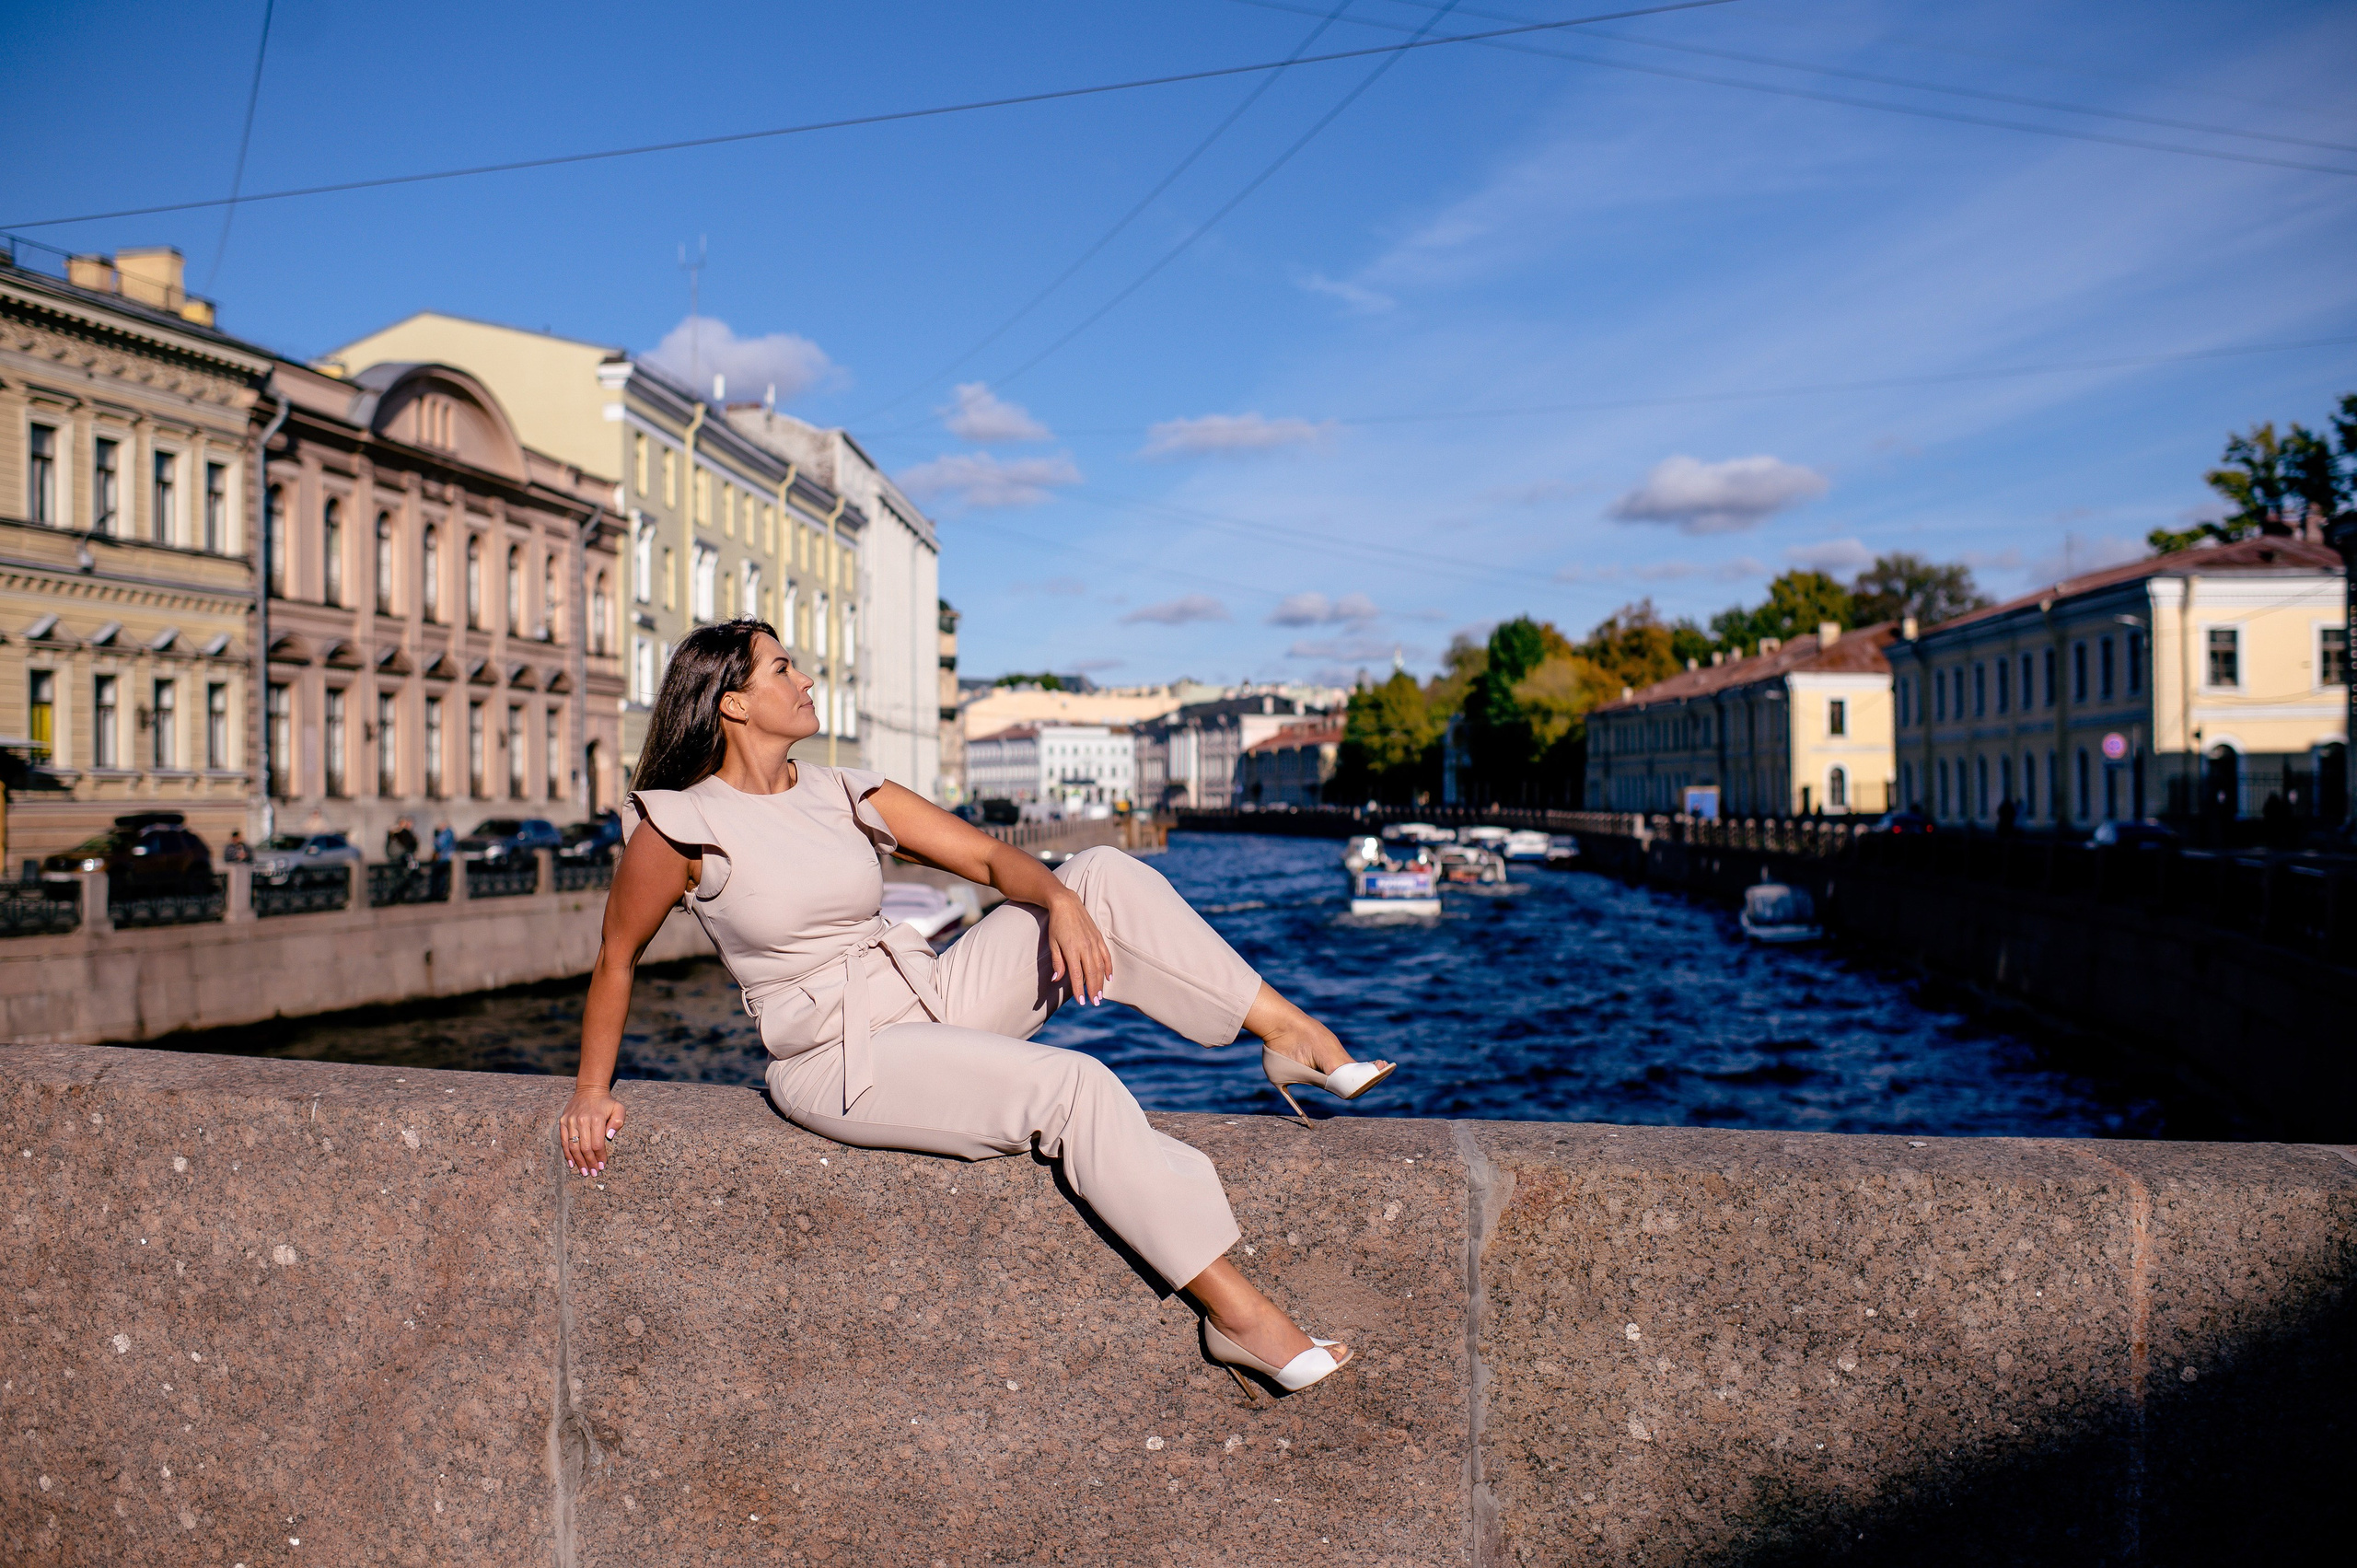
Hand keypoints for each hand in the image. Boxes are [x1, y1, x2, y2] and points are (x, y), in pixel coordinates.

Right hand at [560, 1086, 624, 1175]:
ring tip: (584, 1171)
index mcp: (596, 1119)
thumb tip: (610, 1136)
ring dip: (578, 1161)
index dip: (600, 1157)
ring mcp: (570, 1121)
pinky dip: (567, 1153)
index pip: (597, 1144)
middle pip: (585, 1148)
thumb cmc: (606, 1102)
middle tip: (593, 1173)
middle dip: (589, 1162)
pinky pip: (564, 1141)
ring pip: (573, 1146)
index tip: (602, 1166)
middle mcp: (582, 1120)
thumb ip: (618, 1121)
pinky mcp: (563, 1121)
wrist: (589, 1090)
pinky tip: (571, 1163)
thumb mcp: (619, 1108)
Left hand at [1044, 890, 1112, 1005]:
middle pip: (1091, 973)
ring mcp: (1094, 942)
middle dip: (1093, 989)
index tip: (1081, 1001)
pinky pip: (1106, 955)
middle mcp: (1085, 946)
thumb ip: (1057, 962)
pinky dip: (1108, 967)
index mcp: (1072, 949)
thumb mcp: (1053, 943)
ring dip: (1101, 982)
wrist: (1066, 904)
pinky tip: (1109, 977)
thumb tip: (1057, 980)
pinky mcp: (1098, 937)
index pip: (1077, 975)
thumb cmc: (1056, 924)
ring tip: (1100, 995)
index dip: (1079, 990)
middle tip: (1094, 1003)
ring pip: (1100, 966)